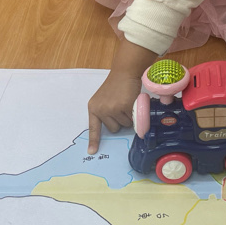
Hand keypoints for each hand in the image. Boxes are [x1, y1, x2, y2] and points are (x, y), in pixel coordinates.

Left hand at [87, 39, 157, 153]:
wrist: (124, 72)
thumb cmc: (116, 86)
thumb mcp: (105, 99)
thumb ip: (106, 112)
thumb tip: (115, 128)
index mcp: (93, 108)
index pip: (93, 128)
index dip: (93, 141)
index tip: (91, 152)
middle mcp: (101, 110)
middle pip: (113, 128)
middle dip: (120, 121)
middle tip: (121, 107)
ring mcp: (112, 109)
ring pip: (124, 125)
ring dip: (128, 116)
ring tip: (126, 102)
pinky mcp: (124, 107)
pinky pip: (132, 119)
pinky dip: (134, 112)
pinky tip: (131, 101)